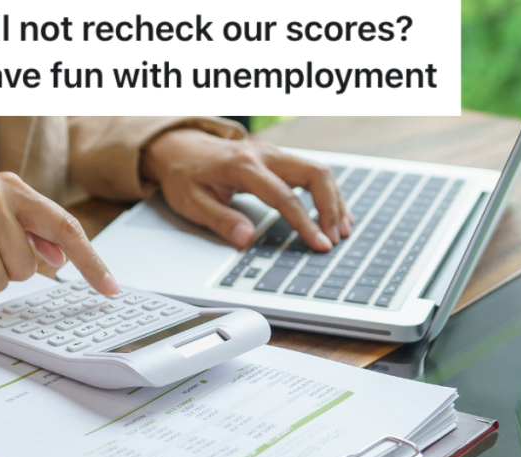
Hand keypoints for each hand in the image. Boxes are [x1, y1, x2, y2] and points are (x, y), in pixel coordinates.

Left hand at [140, 129, 352, 251]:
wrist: (179, 147)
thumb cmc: (184, 175)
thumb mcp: (191, 202)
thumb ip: (220, 220)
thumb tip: (246, 239)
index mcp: (242, 166)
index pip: (284, 196)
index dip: (305, 223)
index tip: (320, 244)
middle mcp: (264, 154)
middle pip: (314, 173)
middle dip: (331, 207)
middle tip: (336, 238)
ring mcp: (274, 153)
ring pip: (318, 170)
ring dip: (334, 200)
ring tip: (341, 230)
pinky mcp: (278, 158)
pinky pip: (311, 172)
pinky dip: (326, 192)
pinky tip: (333, 213)